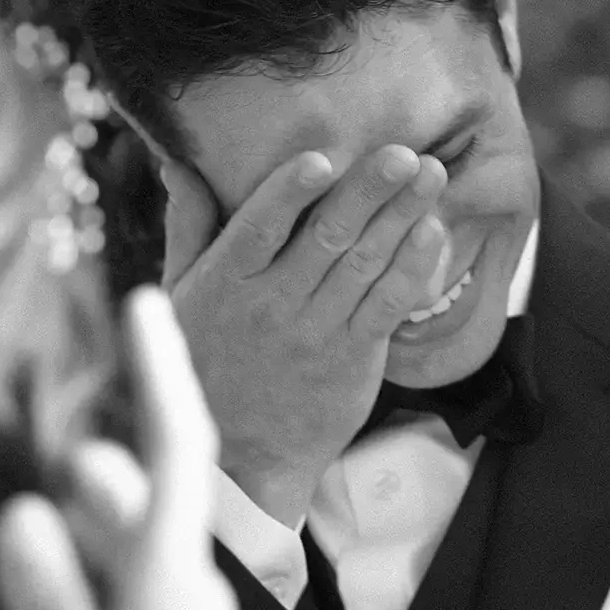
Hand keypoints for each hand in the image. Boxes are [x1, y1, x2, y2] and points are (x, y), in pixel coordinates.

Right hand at [0, 287, 284, 609]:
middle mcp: (182, 591)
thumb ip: (51, 608)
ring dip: (79, 511)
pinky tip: (38, 588)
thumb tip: (18, 507)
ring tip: (13, 501)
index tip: (142, 300)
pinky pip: (121, 582)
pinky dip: (81, 563)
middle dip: (90, 447)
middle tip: (26, 415)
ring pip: (125, 537)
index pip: (171, 452)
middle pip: (140, 486)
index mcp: (169, 586)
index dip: (159, 372)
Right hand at [159, 148, 450, 526]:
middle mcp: (273, 305)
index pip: (258, 228)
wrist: (240, 457)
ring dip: (401, 216)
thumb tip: (178, 163)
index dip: (289, 193)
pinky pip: (387, 305)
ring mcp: (316, 332)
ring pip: (364, 264)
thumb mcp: (180, 294)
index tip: (320, 159)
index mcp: (226, 283)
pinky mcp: (353, 356)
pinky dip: (412, 268)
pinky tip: (430, 231)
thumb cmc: (206, 362)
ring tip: (431, 174)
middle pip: (326, 237)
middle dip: (369, 191)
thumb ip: (187, 225)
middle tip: (404, 153)